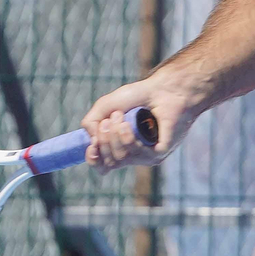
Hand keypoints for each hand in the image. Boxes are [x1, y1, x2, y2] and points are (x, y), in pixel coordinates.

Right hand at [81, 72, 200, 172]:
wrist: (162, 89)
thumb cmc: (138, 97)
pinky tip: (128, 125)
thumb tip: (91, 141)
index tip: (92, 144)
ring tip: (121, 116)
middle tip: (110, 119)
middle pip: (109, 163)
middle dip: (104, 140)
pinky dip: (128, 138)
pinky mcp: (159, 153)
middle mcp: (132, 155)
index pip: (103, 166)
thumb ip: (91, 122)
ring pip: (120, 159)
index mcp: (119, 147)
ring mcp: (146, 156)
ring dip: (114, 135)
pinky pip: (137, 155)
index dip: (93, 159)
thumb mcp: (106, 106)